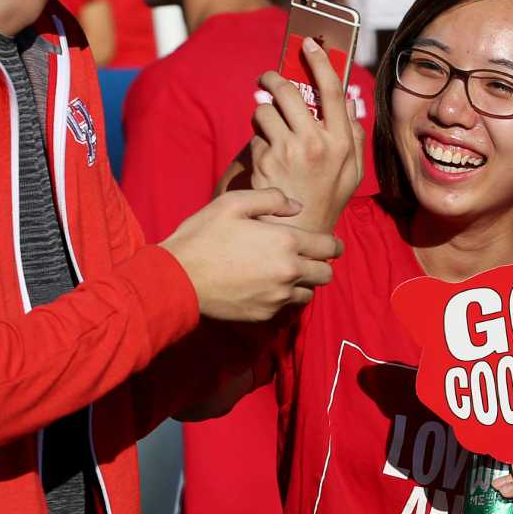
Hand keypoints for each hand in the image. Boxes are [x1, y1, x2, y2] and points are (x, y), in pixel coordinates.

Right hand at [160, 189, 342, 321]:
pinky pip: (288, 307)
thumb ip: (270, 198)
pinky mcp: (266, 314)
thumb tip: (297, 206)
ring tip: (288, 274)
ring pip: (310, 293)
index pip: (330, 247)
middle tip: (309, 259)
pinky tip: (269, 288)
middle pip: (326, 274)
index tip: (331, 245)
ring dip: (304, 283)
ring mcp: (278, 296)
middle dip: (322, 265)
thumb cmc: (203, 236)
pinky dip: (285, 298)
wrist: (178, 279)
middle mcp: (289, 271)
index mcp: (286, 242)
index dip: (334, 245)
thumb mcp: (232, 203)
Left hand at [249, 36, 363, 233]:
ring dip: (263, 111)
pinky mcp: (264, 159)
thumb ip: (352, 134)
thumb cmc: (327, 199)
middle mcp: (316, 142)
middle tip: (269, 79)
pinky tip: (265, 154)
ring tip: (267, 124)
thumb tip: (349, 102)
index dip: (320, 61)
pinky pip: (256, 134)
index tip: (310, 42)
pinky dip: (258, 138)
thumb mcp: (351, 170)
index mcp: (341, 142)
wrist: (299, 231)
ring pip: (266, 109)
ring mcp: (288, 150)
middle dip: (274, 79)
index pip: (332, 90)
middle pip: (290, 91)